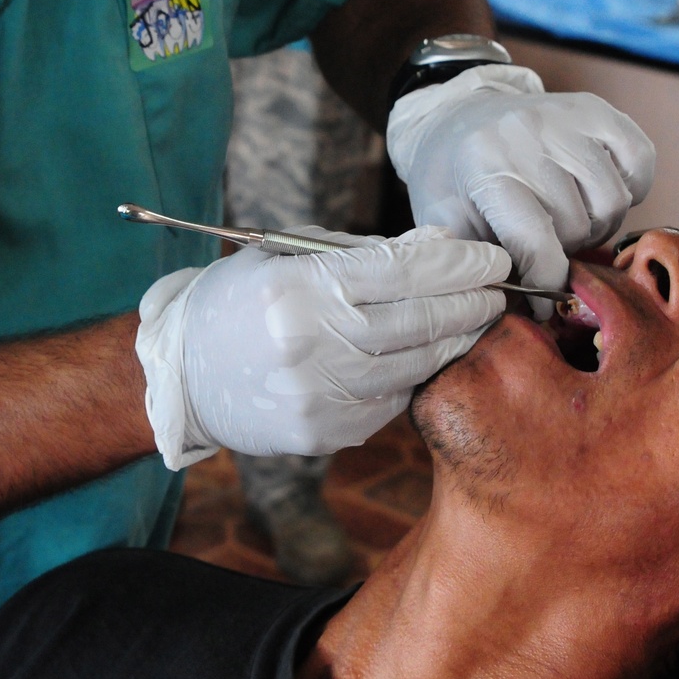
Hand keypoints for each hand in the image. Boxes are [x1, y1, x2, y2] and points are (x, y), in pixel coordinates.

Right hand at [136, 226, 509, 465]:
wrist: (181, 373)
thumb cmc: (239, 300)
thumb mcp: (288, 257)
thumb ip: (365, 251)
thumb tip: (440, 245)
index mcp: (299, 289)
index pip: (403, 271)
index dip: (458, 265)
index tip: (492, 259)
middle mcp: (311, 344)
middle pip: (419, 321)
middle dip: (470, 303)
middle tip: (498, 290)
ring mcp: (318, 395)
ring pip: (415, 366)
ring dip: (454, 341)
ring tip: (475, 320)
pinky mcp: (323, 432)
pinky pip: (391, 401)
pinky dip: (416, 375)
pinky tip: (430, 355)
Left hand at [387, 65, 654, 314]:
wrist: (460, 118)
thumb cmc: (455, 180)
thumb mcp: (446, 223)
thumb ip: (477, 266)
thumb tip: (514, 315)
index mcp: (484, 166)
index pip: (535, 239)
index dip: (546, 281)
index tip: (545, 302)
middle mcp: (527, 134)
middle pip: (577, 223)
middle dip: (565, 248)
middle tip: (547, 245)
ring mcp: (566, 116)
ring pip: (613, 200)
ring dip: (597, 223)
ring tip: (570, 220)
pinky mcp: (597, 108)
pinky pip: (639, 160)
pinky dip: (630, 186)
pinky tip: (598, 193)